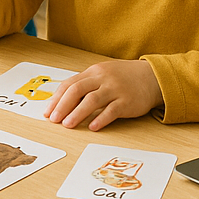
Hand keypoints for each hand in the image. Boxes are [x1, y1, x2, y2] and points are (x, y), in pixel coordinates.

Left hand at [43, 60, 162, 130]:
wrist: (151, 77)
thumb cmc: (123, 78)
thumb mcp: (103, 75)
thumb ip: (86, 85)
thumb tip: (64, 102)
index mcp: (94, 71)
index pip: (70, 83)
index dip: (57, 98)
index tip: (48, 111)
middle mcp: (103, 78)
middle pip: (78, 90)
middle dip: (63, 105)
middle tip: (54, 119)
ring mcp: (115, 89)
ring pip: (92, 100)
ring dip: (78, 113)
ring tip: (68, 125)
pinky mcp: (127, 101)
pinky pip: (112, 110)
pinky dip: (101, 119)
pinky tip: (92, 127)